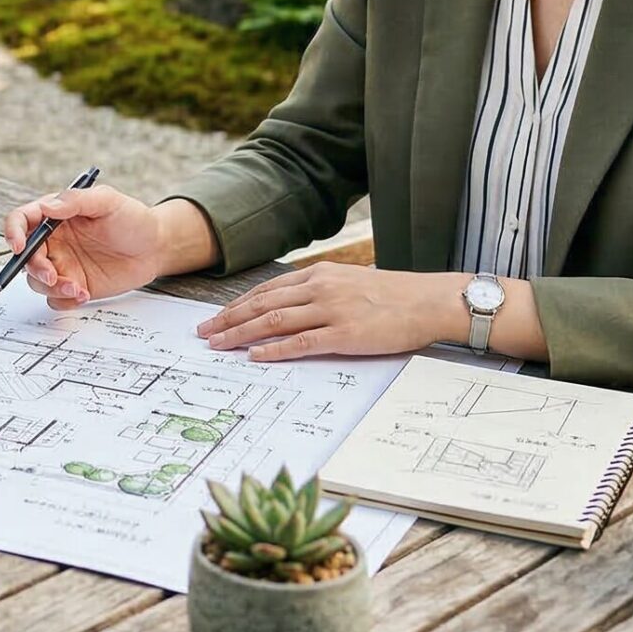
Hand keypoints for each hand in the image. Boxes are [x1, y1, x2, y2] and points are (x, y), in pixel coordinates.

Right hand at [2, 186, 171, 310]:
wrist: (156, 248)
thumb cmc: (133, 219)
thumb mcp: (108, 201)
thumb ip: (77, 201)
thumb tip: (47, 207)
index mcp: (55, 216)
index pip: (22, 220)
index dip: (13, 232)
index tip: (18, 246)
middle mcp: (54, 241)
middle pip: (25, 256)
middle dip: (35, 268)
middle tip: (54, 276)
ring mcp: (63, 265)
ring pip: (37, 281)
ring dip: (51, 288)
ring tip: (78, 289)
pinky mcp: (74, 286)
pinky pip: (55, 299)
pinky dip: (64, 300)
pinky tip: (85, 294)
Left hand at [194, 264, 461, 359]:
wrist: (428, 301)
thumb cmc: (393, 295)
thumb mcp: (351, 283)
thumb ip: (322, 291)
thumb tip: (294, 306)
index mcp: (319, 275)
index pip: (267, 290)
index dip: (238, 304)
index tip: (216, 316)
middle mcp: (319, 289)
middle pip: (262, 304)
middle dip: (228, 319)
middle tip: (203, 332)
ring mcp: (331, 311)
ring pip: (274, 321)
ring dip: (241, 334)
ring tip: (218, 344)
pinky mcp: (345, 335)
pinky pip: (301, 343)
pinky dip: (274, 349)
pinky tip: (254, 356)